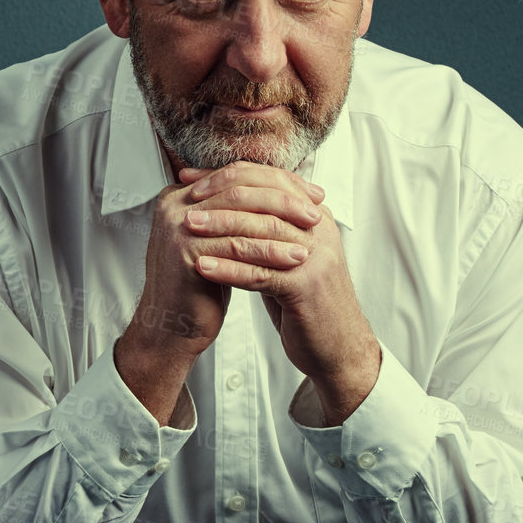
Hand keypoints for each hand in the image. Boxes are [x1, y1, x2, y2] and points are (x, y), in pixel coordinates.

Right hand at [128, 160, 325, 358]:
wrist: (172, 328)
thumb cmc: (200, 287)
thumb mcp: (218, 241)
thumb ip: (238, 214)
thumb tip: (286, 190)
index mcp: (182, 194)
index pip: (238, 175)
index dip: (278, 183)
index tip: (311, 196)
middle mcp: (174, 204)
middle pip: (240, 190)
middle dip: (283, 200)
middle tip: (316, 213)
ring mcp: (176, 226)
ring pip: (239, 217)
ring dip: (280, 227)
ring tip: (312, 238)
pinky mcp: (184, 252)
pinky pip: (236, 246)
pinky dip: (268, 252)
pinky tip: (292, 259)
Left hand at [177, 162, 380, 423]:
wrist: (337, 345)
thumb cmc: (304, 301)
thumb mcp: (286, 256)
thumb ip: (264, 229)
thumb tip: (220, 202)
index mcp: (315, 215)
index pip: (269, 179)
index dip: (227, 177)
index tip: (190, 180)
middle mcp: (319, 229)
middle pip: (265, 200)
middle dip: (221, 198)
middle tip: (185, 201)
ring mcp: (316, 257)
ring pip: (261, 233)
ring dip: (219, 228)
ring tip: (186, 228)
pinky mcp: (306, 287)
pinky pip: (260, 272)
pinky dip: (228, 269)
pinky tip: (201, 267)